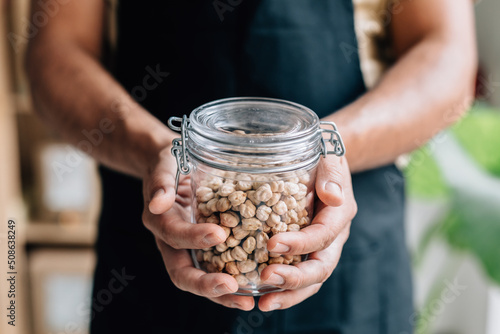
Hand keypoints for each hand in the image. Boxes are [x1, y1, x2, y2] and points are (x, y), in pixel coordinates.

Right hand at [142, 146, 255, 309]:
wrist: (173, 167)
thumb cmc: (171, 162)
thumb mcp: (165, 164)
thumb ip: (161, 181)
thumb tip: (158, 202)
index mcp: (159, 220)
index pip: (173, 234)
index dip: (193, 237)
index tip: (219, 234)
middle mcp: (170, 241)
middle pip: (181, 272)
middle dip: (204, 283)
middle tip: (231, 287)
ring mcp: (187, 249)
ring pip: (199, 279)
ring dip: (221, 294)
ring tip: (247, 300)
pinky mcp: (204, 250)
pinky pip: (216, 269)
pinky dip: (232, 281)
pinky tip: (254, 287)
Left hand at [258, 156, 356, 310]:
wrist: (321, 160)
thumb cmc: (323, 156)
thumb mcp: (330, 157)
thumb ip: (332, 174)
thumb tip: (332, 196)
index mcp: (338, 215)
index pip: (323, 236)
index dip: (300, 244)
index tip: (272, 244)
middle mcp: (331, 237)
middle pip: (319, 268)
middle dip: (294, 278)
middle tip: (266, 279)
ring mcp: (317, 247)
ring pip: (309, 279)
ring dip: (287, 293)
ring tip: (263, 304)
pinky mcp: (301, 249)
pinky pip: (294, 271)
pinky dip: (279, 287)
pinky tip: (257, 292)